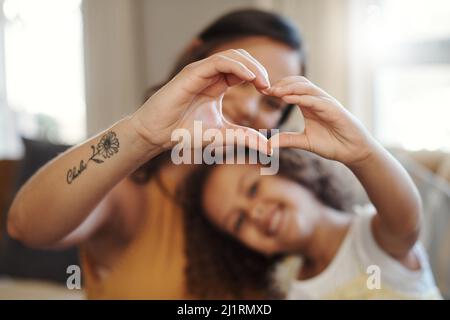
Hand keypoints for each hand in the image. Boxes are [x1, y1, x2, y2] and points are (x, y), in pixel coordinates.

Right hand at [130, 49, 271, 153]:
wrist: (157, 134)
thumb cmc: (184, 132)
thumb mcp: (222, 135)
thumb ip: (245, 137)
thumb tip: (269, 147)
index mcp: (217, 85)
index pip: (243, 71)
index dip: (259, 78)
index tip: (270, 93)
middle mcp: (210, 75)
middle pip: (241, 59)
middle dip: (258, 69)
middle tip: (270, 87)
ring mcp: (200, 71)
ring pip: (232, 56)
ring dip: (251, 66)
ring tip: (263, 82)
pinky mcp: (192, 73)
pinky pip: (219, 62)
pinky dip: (237, 67)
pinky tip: (250, 78)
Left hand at [267, 76, 376, 164]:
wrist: (352, 151)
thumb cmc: (331, 143)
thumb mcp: (304, 142)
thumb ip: (287, 140)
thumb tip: (268, 144)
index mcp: (308, 105)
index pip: (291, 88)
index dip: (277, 88)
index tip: (261, 92)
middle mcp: (317, 100)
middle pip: (297, 82)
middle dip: (281, 83)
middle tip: (264, 89)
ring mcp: (326, 103)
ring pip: (306, 88)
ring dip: (289, 88)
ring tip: (273, 91)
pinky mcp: (333, 109)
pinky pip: (315, 100)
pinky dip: (301, 98)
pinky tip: (288, 99)